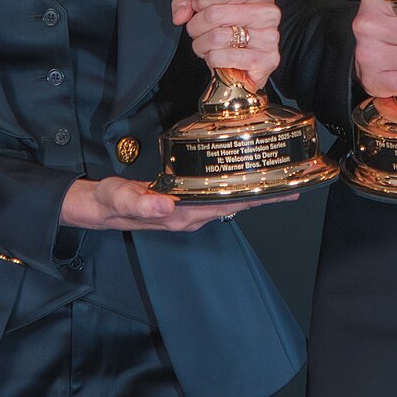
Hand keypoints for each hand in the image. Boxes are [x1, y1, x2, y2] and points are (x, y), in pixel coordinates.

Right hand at [59, 177, 297, 231]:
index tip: (286, 189)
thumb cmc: (110, 203)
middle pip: (238, 205)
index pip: (230, 205)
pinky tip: (245, 181)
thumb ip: (139, 203)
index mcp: (182, 215)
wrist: (97, 208)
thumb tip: (164, 206)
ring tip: (281, 180)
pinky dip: (237, 190)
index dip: (259, 198)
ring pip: (231, 202)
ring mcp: (189, 212)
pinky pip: (218, 198)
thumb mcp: (119, 199)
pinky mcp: (184, 204)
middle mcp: (191, 216)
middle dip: (267, 196)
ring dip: (255, 193)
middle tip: (298, 181)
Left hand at [173, 0, 281, 86]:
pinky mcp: (266, 59)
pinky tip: (217, 57)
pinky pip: (223, 57)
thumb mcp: (205, 9)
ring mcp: (270, 36)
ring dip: (202, 45)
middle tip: (198, 32)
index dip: (200, 2)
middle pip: (214, 14)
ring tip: (206, 46)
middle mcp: (268, 12)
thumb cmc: (229, 33)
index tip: (199, 10)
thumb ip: (188, 2)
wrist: (245, 66)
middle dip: (196, 26)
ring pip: (216, 37)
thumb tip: (181, 14)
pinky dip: (212, 60)